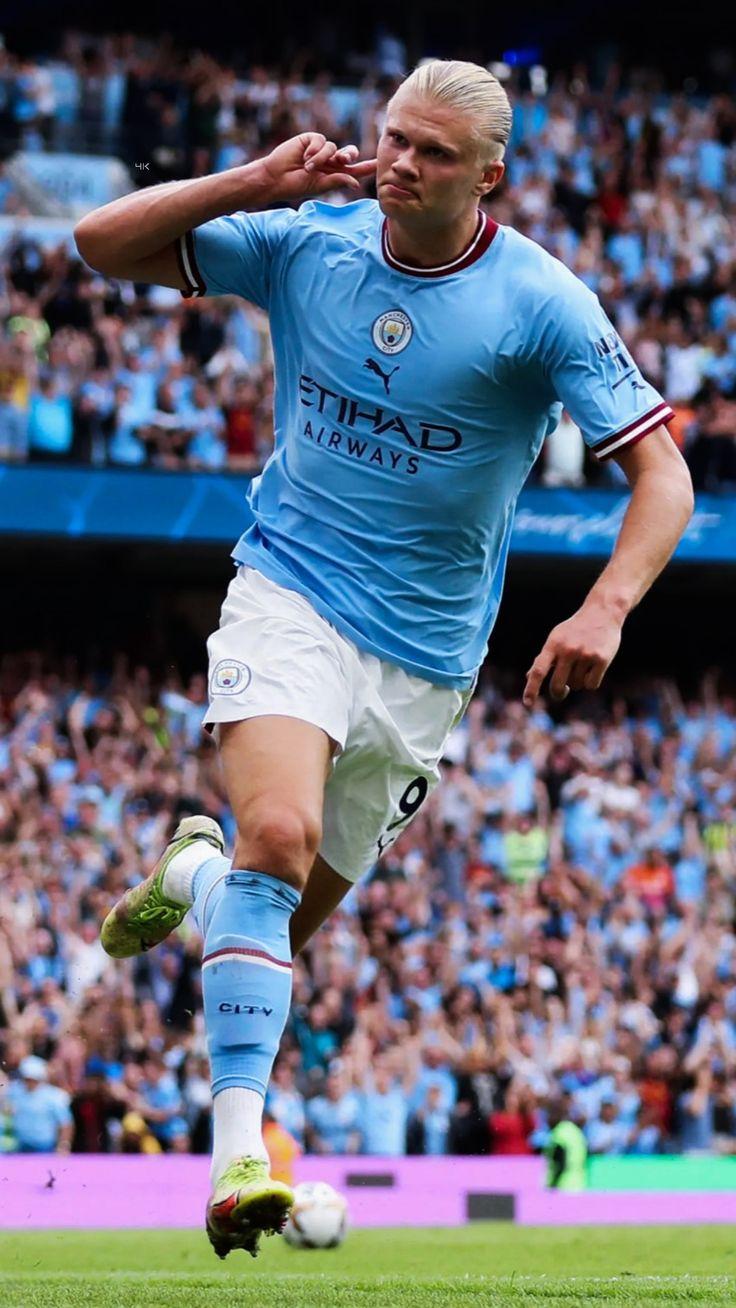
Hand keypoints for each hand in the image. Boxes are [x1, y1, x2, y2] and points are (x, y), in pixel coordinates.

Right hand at [257, 133, 375, 202]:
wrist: (276, 177)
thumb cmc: (296, 185)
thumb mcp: (319, 185)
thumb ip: (338, 181)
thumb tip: (356, 182)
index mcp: (333, 173)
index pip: (354, 169)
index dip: (367, 166)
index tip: (380, 164)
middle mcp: (329, 160)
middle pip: (348, 153)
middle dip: (349, 155)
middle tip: (344, 159)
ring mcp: (320, 149)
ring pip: (333, 147)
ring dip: (321, 158)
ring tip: (308, 167)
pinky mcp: (310, 139)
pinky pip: (321, 140)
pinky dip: (315, 150)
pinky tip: (304, 157)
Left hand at [523, 599, 622, 708]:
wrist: (603, 612)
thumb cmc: (575, 629)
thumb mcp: (556, 638)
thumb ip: (544, 658)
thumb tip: (528, 677)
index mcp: (553, 644)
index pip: (538, 671)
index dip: (531, 689)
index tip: (527, 703)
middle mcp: (568, 649)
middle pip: (558, 685)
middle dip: (559, 693)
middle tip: (563, 692)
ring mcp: (585, 654)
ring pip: (576, 685)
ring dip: (578, 682)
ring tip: (583, 665)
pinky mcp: (602, 659)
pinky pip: (591, 685)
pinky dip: (591, 682)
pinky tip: (594, 668)